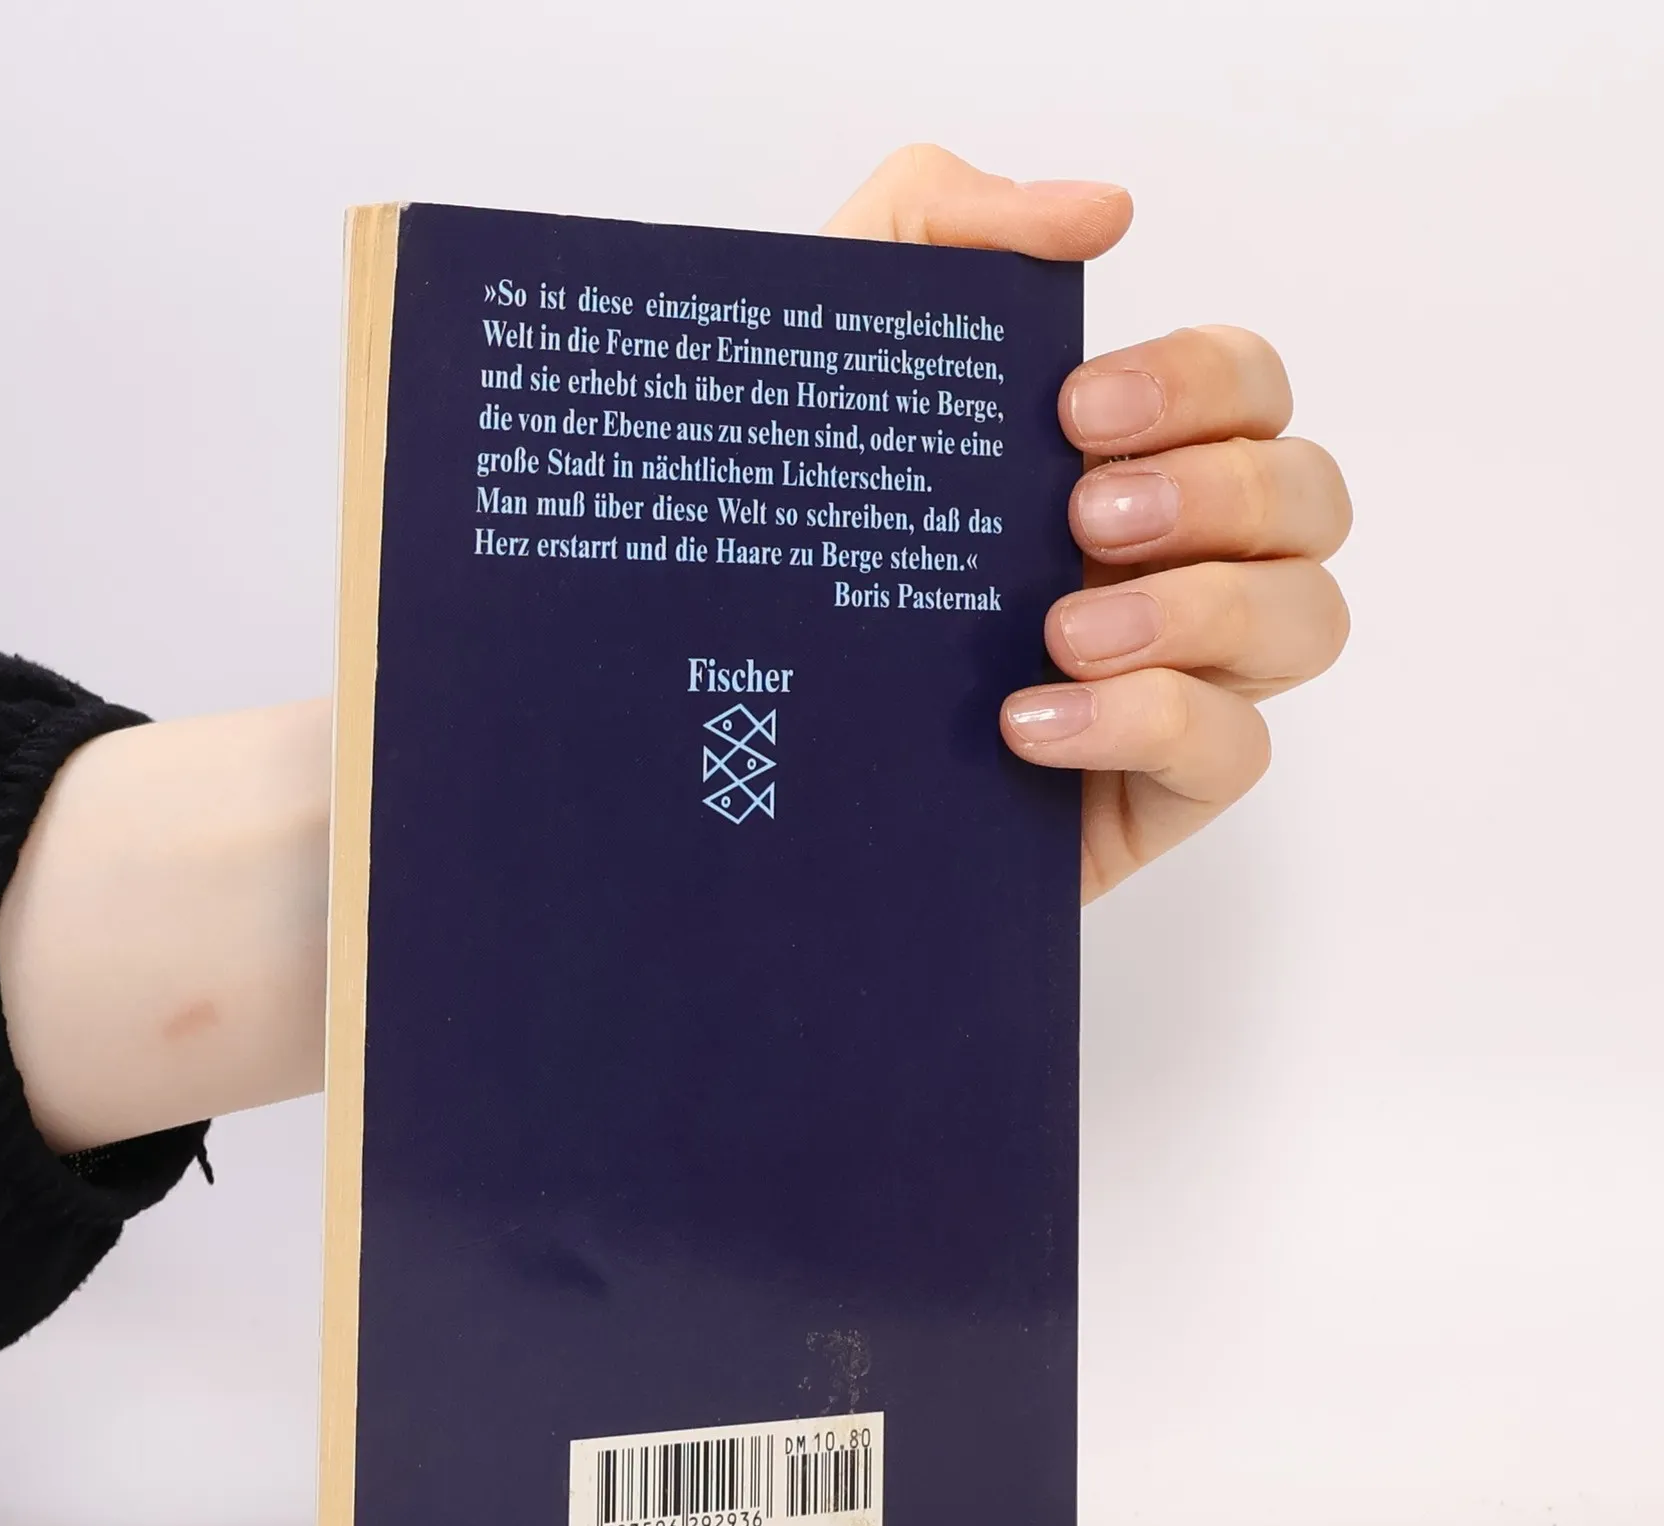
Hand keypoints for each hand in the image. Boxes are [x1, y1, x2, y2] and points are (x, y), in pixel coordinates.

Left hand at [826, 146, 1350, 900]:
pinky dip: (1147, 723)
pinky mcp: (1150, 792)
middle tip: (1082, 517)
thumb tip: (1099, 211)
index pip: (1245, 388)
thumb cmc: (797, 550)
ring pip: (1306, 621)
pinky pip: (1233, 752)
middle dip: (1216, 491)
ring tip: (1062, 631)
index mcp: (1120, 462)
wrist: (738, 746)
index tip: (1073, 410)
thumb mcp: (827, 364)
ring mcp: (1175, 678)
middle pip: (1308, 496)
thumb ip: (936, 230)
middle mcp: (1169, 562)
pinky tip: (1028, 722)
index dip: (1201, 381)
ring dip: (1203, 610)